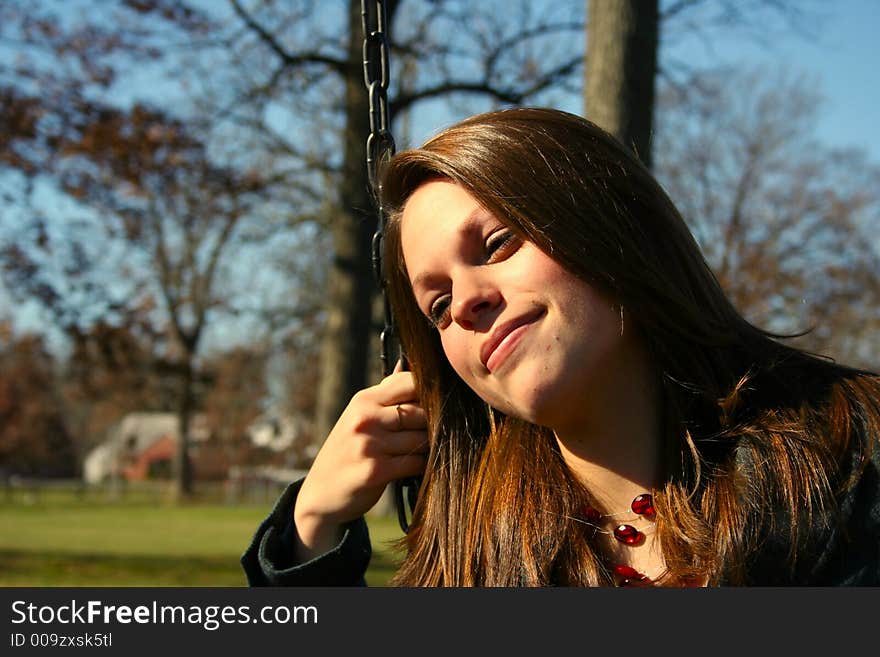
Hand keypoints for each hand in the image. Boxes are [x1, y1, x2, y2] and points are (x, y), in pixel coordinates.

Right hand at [293, 366, 427, 557]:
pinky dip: (422, 466)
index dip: (429, 393)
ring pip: (422, 439)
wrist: (321, 494)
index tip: (435, 406)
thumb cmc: (348, 452)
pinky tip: (417, 468)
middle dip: (433, 425)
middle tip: (436, 435)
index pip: (409, 382)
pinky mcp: (376, 471)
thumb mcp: (359, 418)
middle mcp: (365, 418)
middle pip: (421, 412)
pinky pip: (416, 463)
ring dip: (428, 448)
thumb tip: (409, 363)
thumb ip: (386, 395)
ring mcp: (370, 444)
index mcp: (363, 401)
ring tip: (423, 452)